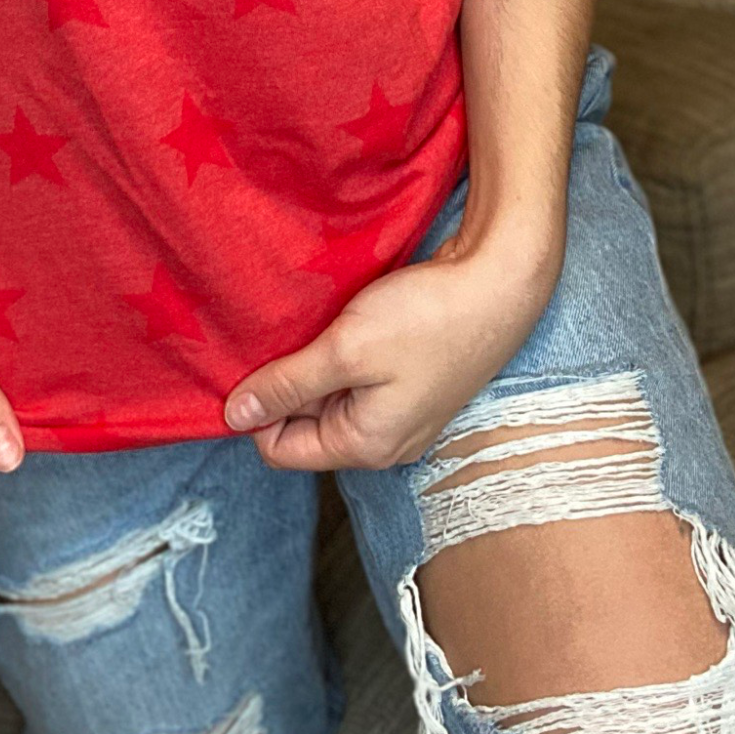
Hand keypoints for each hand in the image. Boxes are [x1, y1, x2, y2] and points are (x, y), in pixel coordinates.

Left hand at [223, 220, 563, 472]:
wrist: (500, 283)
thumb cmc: (427, 318)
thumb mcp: (344, 350)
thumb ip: (288, 385)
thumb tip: (234, 417)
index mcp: (364, 445)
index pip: (279, 449)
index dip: (256, 409)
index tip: (251, 361)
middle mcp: (384, 440)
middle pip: (304, 423)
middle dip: (286, 382)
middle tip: (279, 333)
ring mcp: (402, 412)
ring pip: (331, 396)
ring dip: (314, 363)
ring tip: (313, 322)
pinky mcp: (414, 381)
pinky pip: (358, 378)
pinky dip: (342, 353)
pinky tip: (342, 319)